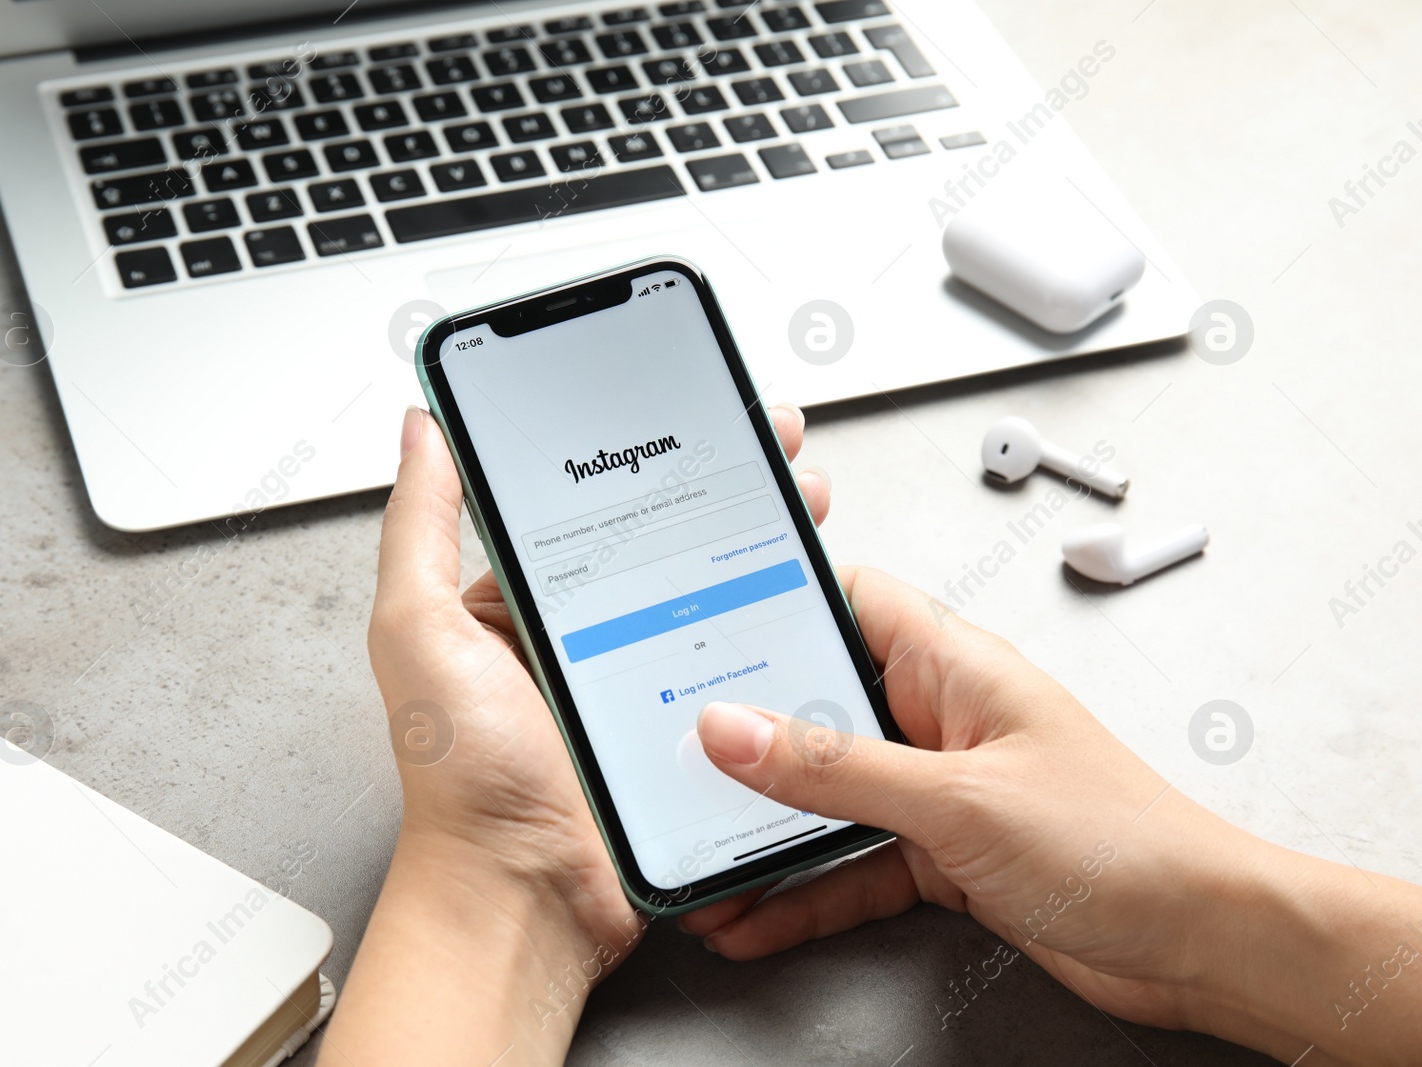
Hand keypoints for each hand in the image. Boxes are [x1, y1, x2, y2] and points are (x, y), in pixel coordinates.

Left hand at [325, 404, 829, 1065]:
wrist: (524, 896)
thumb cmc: (463, 778)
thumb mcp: (420, 631)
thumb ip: (421, 527)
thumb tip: (421, 430)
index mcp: (520, 609)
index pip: (593, 509)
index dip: (647, 457)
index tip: (691, 415)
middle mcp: (582, 643)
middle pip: (667, 547)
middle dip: (728, 492)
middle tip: (778, 453)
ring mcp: (638, 689)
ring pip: (713, 601)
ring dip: (763, 551)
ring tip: (805, 507)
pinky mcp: (683, 734)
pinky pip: (735, 673)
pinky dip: (774, 637)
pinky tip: (809, 600)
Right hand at [679, 571, 1421, 1064]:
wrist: (1201, 942)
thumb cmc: (1123, 843)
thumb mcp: (957, 800)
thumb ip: (837, 768)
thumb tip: (736, 729)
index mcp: (954, 665)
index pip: (845, 599)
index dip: (771, 597)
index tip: (696, 615)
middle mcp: (940, 717)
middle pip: (817, 705)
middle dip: (746, 738)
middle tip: (675, 757)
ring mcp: (938, 788)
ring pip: (829, 797)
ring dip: (767, 832)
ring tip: (701, 858)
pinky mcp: (942, 854)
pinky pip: (852, 864)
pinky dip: (805, 892)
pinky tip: (756, 914)